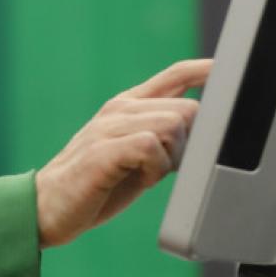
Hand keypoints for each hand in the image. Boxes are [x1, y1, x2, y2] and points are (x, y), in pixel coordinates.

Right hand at [33, 58, 211, 248]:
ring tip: (149, 173)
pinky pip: (151, 147)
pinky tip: (140, 179)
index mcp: (128, 105)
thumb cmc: (96, 184)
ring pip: (172, 124)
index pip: (175, 74)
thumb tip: (204, 131)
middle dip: (190, 143)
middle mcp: (119, 109)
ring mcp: (109, 127)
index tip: (228, 69)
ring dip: (172, 157)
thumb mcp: (134, 154)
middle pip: (187, 108)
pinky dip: (155, 169)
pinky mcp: (103, 150)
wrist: (46, 207)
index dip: (205, 70)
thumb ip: (162, 137)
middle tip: (167, 167)